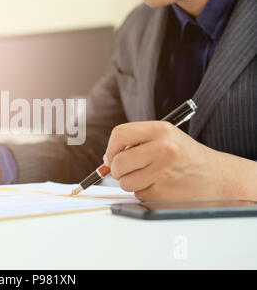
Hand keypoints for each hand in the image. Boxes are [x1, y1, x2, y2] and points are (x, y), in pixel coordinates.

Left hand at [103, 121, 256, 200]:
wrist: (219, 178)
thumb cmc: (188, 157)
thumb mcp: (167, 137)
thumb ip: (137, 142)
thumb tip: (107, 160)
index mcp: (161, 130)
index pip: (119, 134)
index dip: (111, 147)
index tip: (112, 156)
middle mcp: (162, 149)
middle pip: (118, 162)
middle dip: (117, 170)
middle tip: (129, 170)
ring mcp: (163, 173)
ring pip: (125, 182)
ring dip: (132, 183)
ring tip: (151, 177)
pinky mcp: (163, 193)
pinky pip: (138, 195)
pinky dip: (145, 193)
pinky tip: (161, 187)